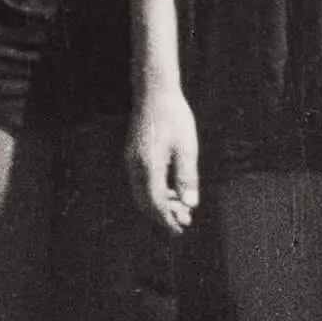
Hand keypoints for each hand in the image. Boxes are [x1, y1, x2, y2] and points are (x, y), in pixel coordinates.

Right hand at [126, 90, 200, 234]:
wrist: (153, 91)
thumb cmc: (174, 116)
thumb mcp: (187, 147)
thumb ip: (187, 177)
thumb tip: (190, 204)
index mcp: (148, 166)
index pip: (155, 204)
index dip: (168, 219)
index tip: (181, 229)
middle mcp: (134, 166)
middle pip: (145, 203)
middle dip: (164, 216)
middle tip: (185, 222)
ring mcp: (131, 160)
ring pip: (141, 194)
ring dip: (159, 205)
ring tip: (181, 208)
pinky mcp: (132, 155)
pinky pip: (140, 183)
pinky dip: (154, 192)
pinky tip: (171, 191)